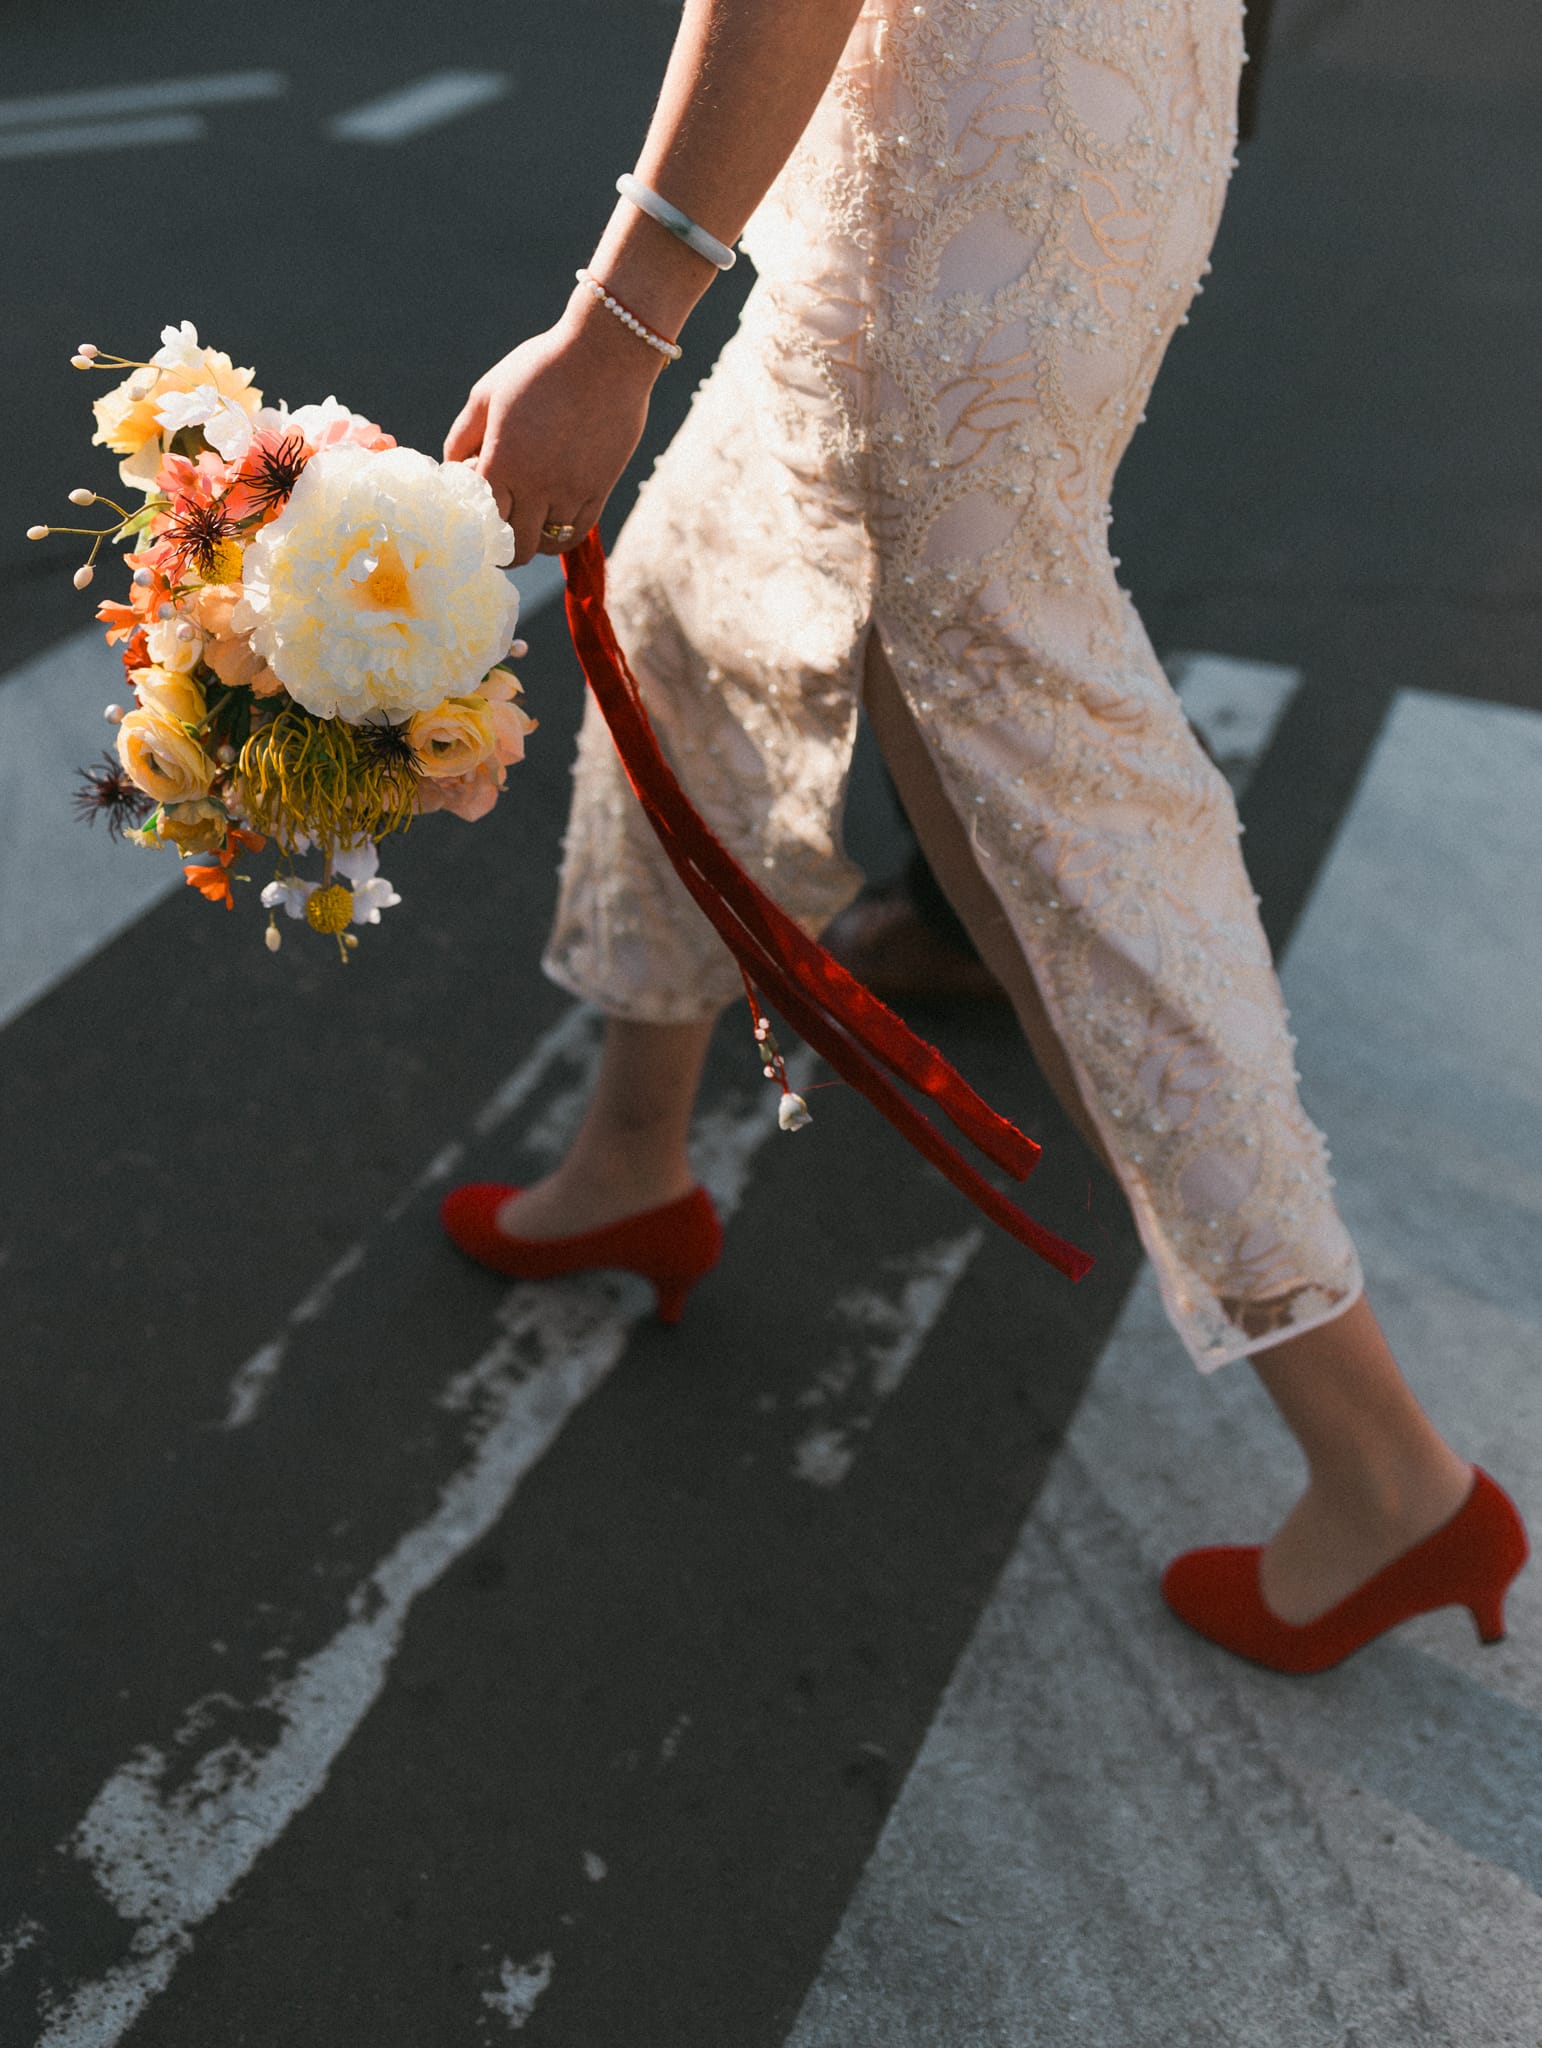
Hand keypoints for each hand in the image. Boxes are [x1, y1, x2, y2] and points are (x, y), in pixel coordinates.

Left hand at [443, 302, 658, 565]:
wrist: (606, 355)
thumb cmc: (540, 367)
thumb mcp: (488, 393)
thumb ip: (463, 434)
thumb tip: (454, 467)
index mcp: (502, 463)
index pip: (479, 520)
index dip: (472, 519)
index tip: (471, 509)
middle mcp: (536, 487)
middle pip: (514, 546)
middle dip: (499, 546)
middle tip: (495, 534)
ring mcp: (570, 493)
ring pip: (545, 545)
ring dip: (530, 539)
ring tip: (524, 523)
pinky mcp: (599, 490)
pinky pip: (575, 533)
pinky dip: (559, 536)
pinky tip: (551, 522)